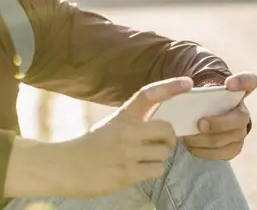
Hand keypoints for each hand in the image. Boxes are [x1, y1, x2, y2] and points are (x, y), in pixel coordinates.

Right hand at [62, 77, 192, 197]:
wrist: (68, 167)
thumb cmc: (92, 146)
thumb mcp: (111, 125)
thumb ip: (133, 122)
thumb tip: (161, 125)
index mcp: (122, 116)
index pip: (148, 95)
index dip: (169, 87)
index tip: (187, 82)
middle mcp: (127, 132)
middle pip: (166, 130)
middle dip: (168, 138)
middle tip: (161, 142)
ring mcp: (128, 153)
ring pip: (164, 153)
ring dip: (158, 157)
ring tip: (142, 158)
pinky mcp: (128, 173)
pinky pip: (156, 170)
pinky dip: (152, 170)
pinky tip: (138, 169)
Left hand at [182, 72, 256, 160]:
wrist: (203, 117)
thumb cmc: (201, 102)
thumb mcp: (200, 91)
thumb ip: (196, 88)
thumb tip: (181, 89)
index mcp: (237, 93)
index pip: (250, 81)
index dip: (243, 82)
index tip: (228, 84)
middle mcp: (243, 113)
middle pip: (239, 119)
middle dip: (219, 123)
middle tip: (199, 124)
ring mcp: (240, 132)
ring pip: (229, 139)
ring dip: (207, 139)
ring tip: (188, 137)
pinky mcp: (233, 148)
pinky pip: (223, 153)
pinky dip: (205, 151)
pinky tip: (191, 146)